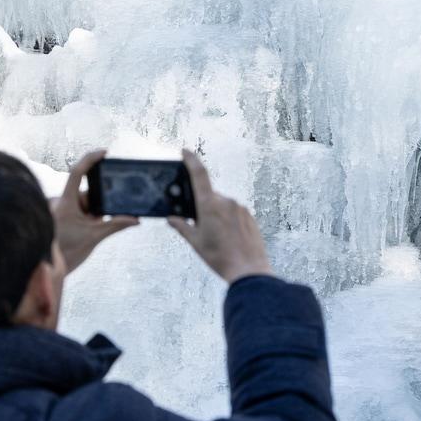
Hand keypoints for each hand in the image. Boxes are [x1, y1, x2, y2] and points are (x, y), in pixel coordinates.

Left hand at [53, 149, 138, 273]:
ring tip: (87, 231)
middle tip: (98, 221)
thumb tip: (136, 219)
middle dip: (99, 205)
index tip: (104, 152)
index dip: (90, 160)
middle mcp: (63, 202)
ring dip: (95, 214)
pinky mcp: (68, 217)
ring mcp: (65, 209)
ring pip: (88, 203)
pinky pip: (85, 210)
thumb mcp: (95, 236)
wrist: (52, 268)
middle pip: (89, 192)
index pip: (78, 173)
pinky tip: (88, 231)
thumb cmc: (68, 251)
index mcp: (66, 202)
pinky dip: (93, 218)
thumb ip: (116, 224)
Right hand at [168, 148, 272, 283]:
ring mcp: (239, 208)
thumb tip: (172, 219)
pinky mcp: (249, 215)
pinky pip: (234, 212)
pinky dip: (227, 220)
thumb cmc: (219, 257)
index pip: (199, 175)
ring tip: (217, 237)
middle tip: (200, 225)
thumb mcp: (195, 242)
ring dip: (215, 214)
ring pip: (221, 205)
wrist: (248, 269)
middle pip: (208, 195)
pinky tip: (228, 237)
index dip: (191, 160)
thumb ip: (182, 227)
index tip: (184, 151)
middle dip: (202, 206)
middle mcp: (226, 201)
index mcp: (210, 205)